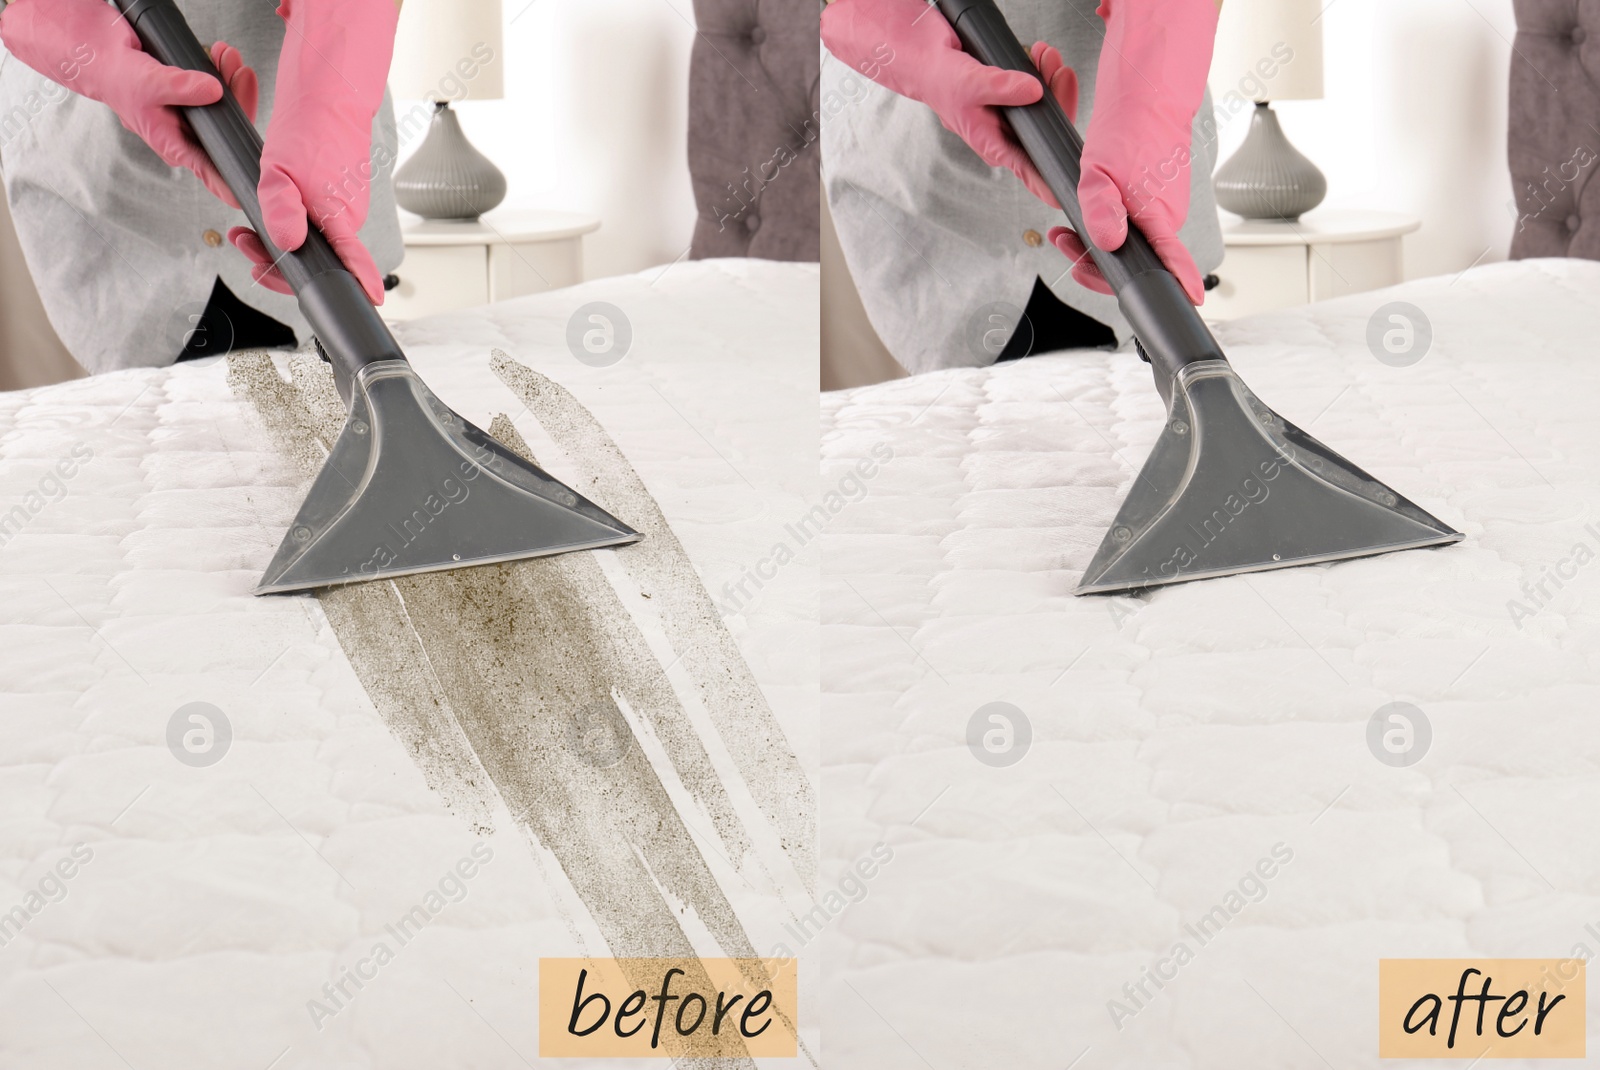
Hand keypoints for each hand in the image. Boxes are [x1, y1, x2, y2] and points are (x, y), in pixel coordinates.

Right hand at [0, 0, 257, 207]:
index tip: (259, 183)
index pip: (213, 172)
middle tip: (241, 72)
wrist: (106, 56)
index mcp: (176, 147)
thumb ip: (182, 88)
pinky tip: (223, 56)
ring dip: (233, 81)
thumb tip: (214, 91)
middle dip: (240, 101)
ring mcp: (195, 120)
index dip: (237, 181)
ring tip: (229, 56)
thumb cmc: (119, 78)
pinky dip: (225, 73)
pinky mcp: (197, 100)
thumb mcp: (150, 83)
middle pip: (229, 133)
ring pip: (228, 110)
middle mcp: (189, 138)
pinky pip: (220, 92)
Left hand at [228, 0, 397, 303]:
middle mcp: (347, 218)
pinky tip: (275, 209)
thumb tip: (285, 244)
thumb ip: (280, 208)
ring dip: (281, 240)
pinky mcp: (339, 199)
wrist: (327, 99)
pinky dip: (293, 224)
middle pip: (321, 258)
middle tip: (244, 244)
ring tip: (246, 229)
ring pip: (315, 240)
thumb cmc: (310, 130)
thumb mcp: (279, 169)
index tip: (369, 299)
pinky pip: (318, 224)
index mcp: (339, 216)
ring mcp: (345, 209)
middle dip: (278, 260)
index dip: (360, 284)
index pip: (354, 262)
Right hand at [821, 0, 1076, 207]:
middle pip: (1048, 133)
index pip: (1032, 172)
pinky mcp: (1016, 99)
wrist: (930, 59)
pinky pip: (1041, 91)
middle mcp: (1007, 137)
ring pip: (1047, 108)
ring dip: (1053, 79)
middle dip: (1059, 99)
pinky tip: (1042, 57)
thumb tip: (1035, 91)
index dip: (1054, 180)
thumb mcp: (972, 84)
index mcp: (995, 146)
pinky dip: (1045, 72)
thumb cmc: (941, 81)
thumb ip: (1003, 88)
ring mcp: (1013, 119)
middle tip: (1058, 70)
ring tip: (1048, 56)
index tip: (1074, 183)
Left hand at [1047, 0, 1218, 302]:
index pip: (1173, 263)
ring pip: (1131, 243)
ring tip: (1065, 231)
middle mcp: (1167, 219)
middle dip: (1095, 262)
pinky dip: (1108, 226)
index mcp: (1159, 216)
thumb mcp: (1099, 171)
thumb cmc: (1129, 130)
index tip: (1186, 300)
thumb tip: (1108, 243)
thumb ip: (1101, 209)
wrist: (1146, 98)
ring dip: (1097, 243)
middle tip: (1064, 244)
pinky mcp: (1156, 202)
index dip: (1178, 285)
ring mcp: (1163, 211)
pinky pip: (1133, 226)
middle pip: (1136, 261)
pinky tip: (1090, 213)